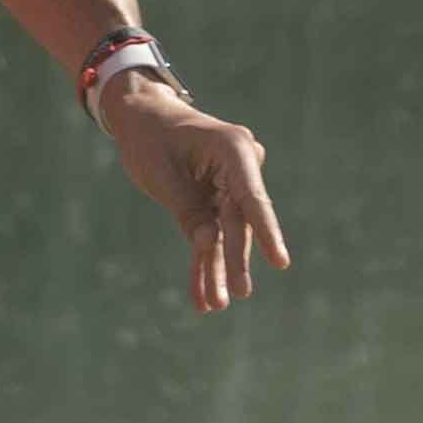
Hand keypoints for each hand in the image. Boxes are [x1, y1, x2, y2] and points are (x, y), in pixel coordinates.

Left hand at [95, 78, 289, 311]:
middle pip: (240, 222)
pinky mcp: (216, 201)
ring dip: (217, 270)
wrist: (143, 117)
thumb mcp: (162, 174)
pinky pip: (212, 235)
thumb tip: (211, 244)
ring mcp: (230, 186)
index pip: (253, 198)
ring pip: (227, 235)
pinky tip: (202, 296)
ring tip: (213, 305)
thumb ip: (189, 209)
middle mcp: (240, 168)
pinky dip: (204, 262)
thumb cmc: (150, 137)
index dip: (268, 232)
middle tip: (237, 294)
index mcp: (233, 149)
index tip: (280, 262)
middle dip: (234, 261)